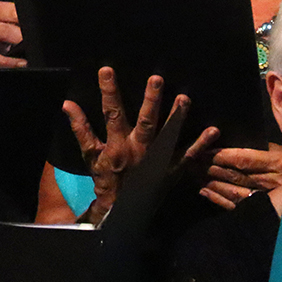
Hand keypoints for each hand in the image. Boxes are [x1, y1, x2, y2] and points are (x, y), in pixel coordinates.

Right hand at [64, 67, 210, 224]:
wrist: (121, 210)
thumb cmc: (105, 179)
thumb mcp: (89, 155)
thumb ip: (81, 129)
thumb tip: (68, 105)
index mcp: (117, 144)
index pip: (112, 112)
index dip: (109, 91)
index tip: (107, 70)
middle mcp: (139, 150)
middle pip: (146, 121)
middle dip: (151, 100)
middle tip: (157, 79)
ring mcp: (157, 160)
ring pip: (168, 134)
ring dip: (177, 116)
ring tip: (185, 98)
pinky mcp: (171, 170)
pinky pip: (188, 155)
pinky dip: (201, 144)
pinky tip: (213, 130)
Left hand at [201, 143, 281, 210]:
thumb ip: (266, 150)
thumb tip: (236, 142)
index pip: (244, 158)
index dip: (221, 155)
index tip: (203, 150)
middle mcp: (275, 181)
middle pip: (236, 174)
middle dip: (211, 168)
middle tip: (190, 160)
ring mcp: (270, 199)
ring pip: (234, 190)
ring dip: (212, 183)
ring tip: (193, 174)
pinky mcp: (265, 212)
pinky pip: (237, 205)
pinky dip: (219, 199)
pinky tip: (205, 192)